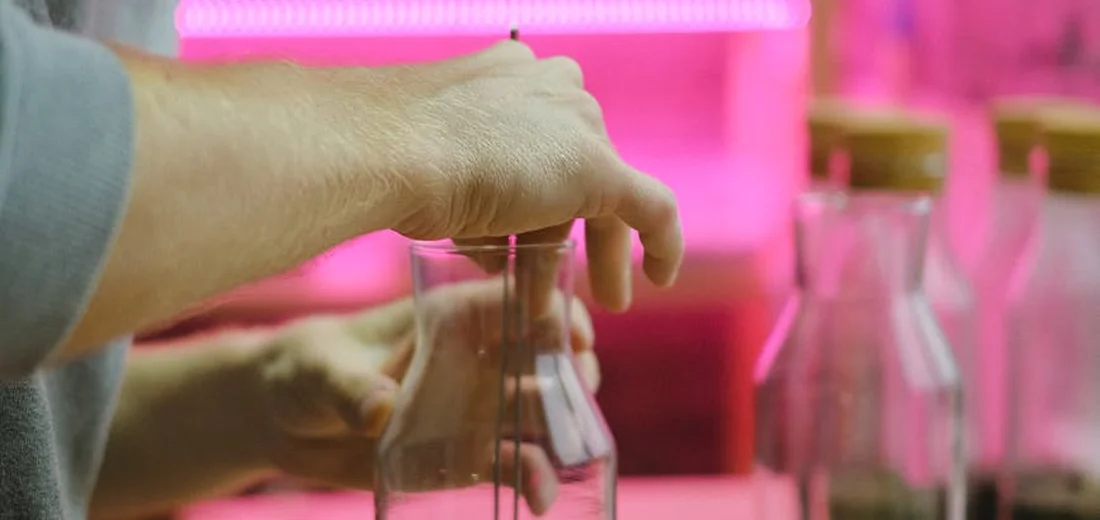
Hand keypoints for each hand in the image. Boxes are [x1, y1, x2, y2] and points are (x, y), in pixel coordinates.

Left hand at [245, 280, 598, 513]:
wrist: (283, 421)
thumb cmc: (302, 370)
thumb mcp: (318, 371)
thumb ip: (348, 387)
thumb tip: (380, 411)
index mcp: (449, 317)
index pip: (517, 300)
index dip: (556, 310)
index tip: (576, 339)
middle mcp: (477, 357)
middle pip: (547, 354)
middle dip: (574, 373)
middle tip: (578, 399)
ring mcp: (479, 406)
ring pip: (544, 409)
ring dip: (565, 428)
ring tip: (565, 455)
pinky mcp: (470, 451)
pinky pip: (518, 461)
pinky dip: (536, 476)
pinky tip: (540, 496)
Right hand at [316, 41, 682, 311]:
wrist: (393, 149)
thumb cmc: (392, 156)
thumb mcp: (431, 161)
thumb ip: (466, 180)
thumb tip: (484, 233)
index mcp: (511, 74)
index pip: (539, 142)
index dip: (535, 194)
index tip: (525, 232)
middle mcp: (553, 88)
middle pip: (571, 172)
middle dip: (564, 232)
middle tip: (560, 278)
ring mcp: (579, 125)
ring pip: (595, 203)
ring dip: (574, 261)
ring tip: (554, 311)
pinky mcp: (600, 169)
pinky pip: (653, 210)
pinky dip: (663, 245)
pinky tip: (662, 278)